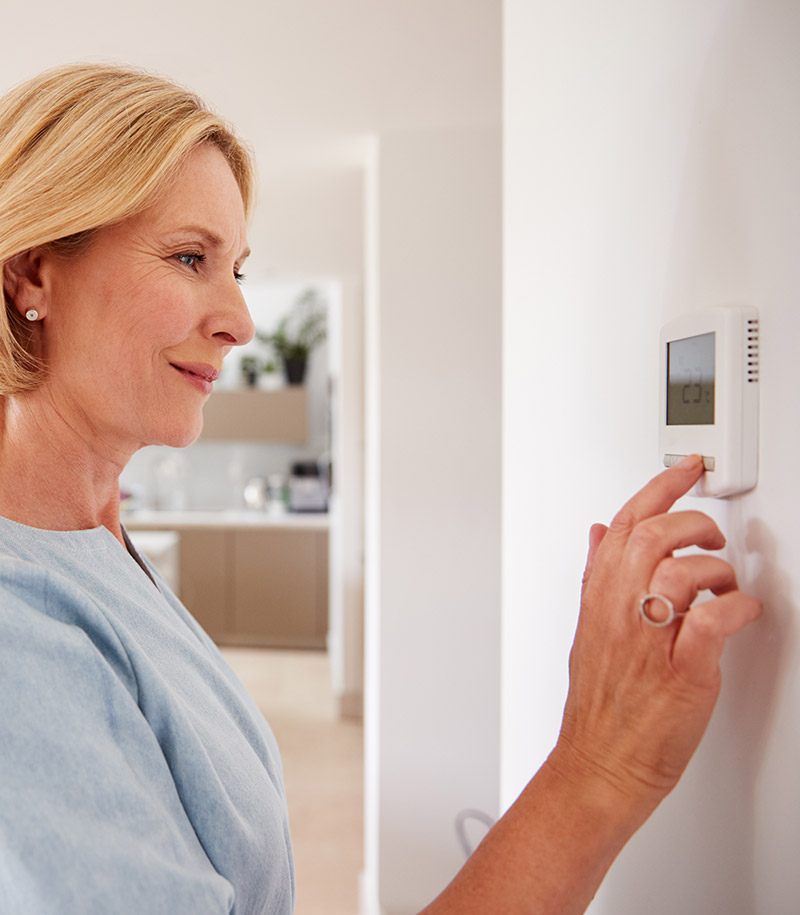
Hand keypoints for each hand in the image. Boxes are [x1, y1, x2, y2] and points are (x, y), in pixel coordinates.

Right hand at [551, 454, 761, 814]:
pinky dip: (734, 608)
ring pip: (681, 572)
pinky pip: (711, 623)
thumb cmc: (598, 705)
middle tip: (711, 536)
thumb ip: (596, 576)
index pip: (625, 525)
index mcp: (599, 599)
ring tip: (724, 584)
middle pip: (654, 537)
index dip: (658, 488)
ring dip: (716, 570)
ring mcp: (649, 642)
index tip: (685, 470)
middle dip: (693, 523)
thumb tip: (600, 532)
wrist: (600, 765)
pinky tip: (738, 612)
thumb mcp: (587, 629)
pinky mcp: (681, 674)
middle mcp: (620, 613)